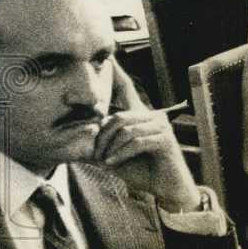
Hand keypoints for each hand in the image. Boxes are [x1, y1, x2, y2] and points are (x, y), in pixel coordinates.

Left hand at [93, 60, 200, 209]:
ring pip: (125, 130)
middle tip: (96, 155)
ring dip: (110, 148)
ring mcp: (161, 127)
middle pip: (118, 117)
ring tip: (105, 162)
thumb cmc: (144, 173)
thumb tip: (79, 144)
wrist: (168, 190)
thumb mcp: (117, 158)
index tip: (108, 58)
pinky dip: (120, 154)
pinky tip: (113, 164)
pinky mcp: (164, 139)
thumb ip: (102, 147)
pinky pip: (135, 142)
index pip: (128, 90)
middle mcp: (153, 116)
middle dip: (102, 137)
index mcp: (142, 116)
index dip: (118, 74)